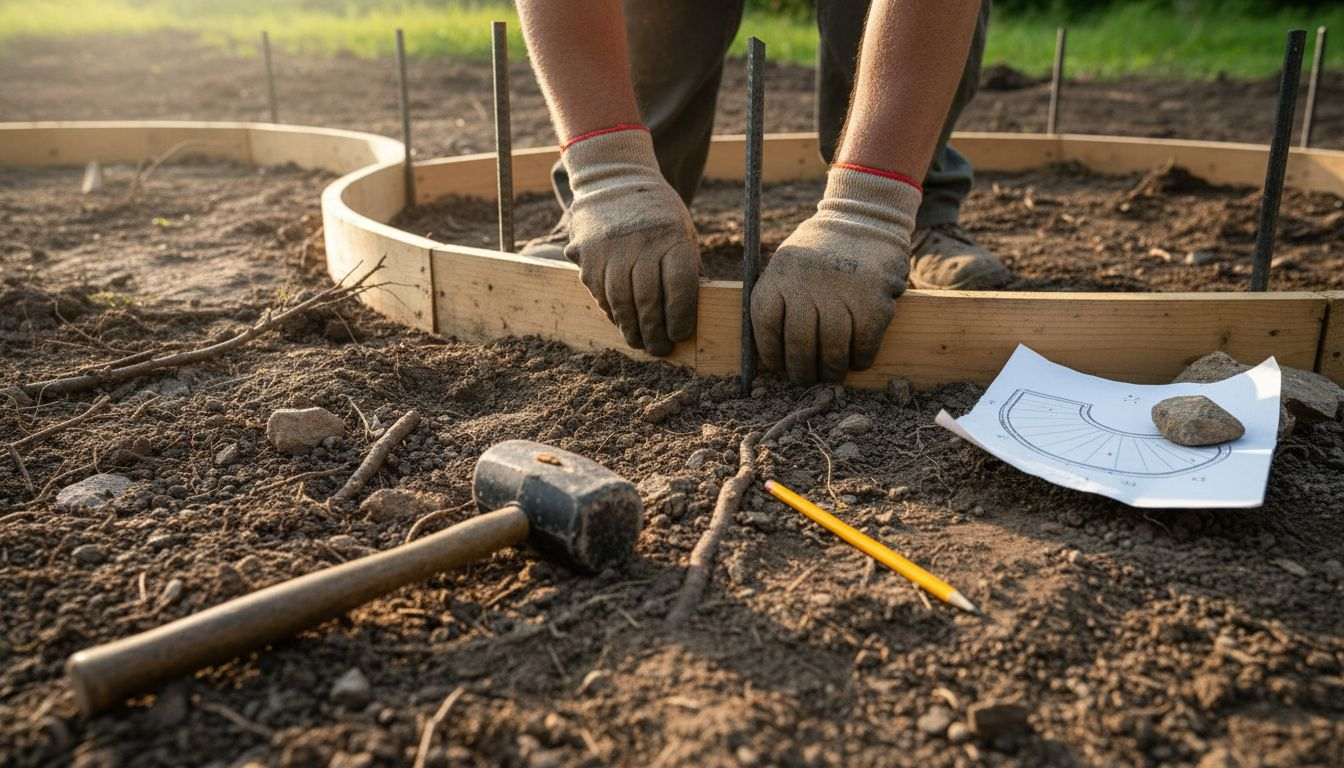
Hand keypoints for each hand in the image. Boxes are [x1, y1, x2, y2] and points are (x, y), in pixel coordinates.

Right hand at [561, 127, 699, 356]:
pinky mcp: (586, 253)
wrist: (615, 180)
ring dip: (630, 328)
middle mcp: (639, 241)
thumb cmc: (659, 215)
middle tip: (659, 350)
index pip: (678, 287)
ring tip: (639, 342)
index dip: (680, 317)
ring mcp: (609, 247)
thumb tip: (687, 317)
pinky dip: (611, 312)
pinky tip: (621, 320)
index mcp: (672, 235)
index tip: (680, 335)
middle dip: (654, 332)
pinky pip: (599, 292)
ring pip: (619, 301)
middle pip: (647, 300)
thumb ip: (685, 269)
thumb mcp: (683, 232)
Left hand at [750, 165, 921, 384]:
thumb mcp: (788, 263)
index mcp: (780, 275)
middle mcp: (807, 284)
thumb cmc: (821, 251)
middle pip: (799, 344)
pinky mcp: (874, 301)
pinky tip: (857, 359)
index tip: (779, 366)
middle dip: (802, 371)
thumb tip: (776, 354)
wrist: (866, 216)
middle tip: (807, 379)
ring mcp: (842, 293)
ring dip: (832, 370)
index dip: (771, 353)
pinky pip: (864, 344)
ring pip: (832, 350)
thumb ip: (780, 299)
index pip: (765, 325)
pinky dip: (860, 358)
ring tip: (832, 374)